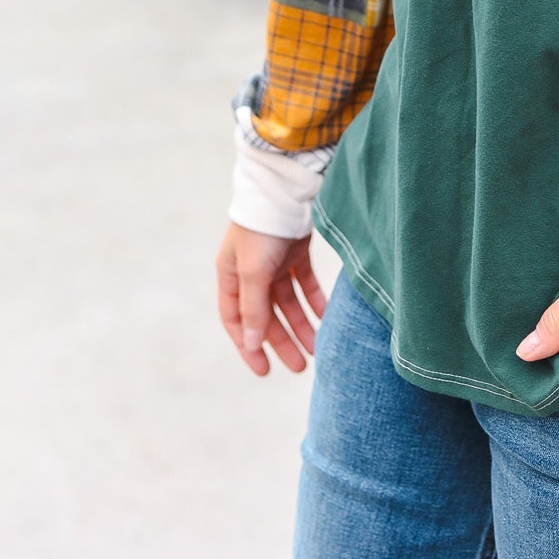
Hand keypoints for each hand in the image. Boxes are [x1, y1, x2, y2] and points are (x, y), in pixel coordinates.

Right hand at [215, 221, 327, 376]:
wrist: (287, 188)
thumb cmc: (262, 228)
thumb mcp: (254, 270)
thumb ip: (253, 308)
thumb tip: (251, 343)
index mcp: (231, 274)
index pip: (236, 319)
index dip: (248, 346)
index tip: (265, 370)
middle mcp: (250, 270)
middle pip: (266, 315)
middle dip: (282, 340)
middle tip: (301, 366)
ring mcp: (274, 261)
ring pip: (288, 302)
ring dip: (302, 324)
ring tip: (318, 348)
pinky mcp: (296, 251)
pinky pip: (305, 284)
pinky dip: (315, 301)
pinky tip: (327, 318)